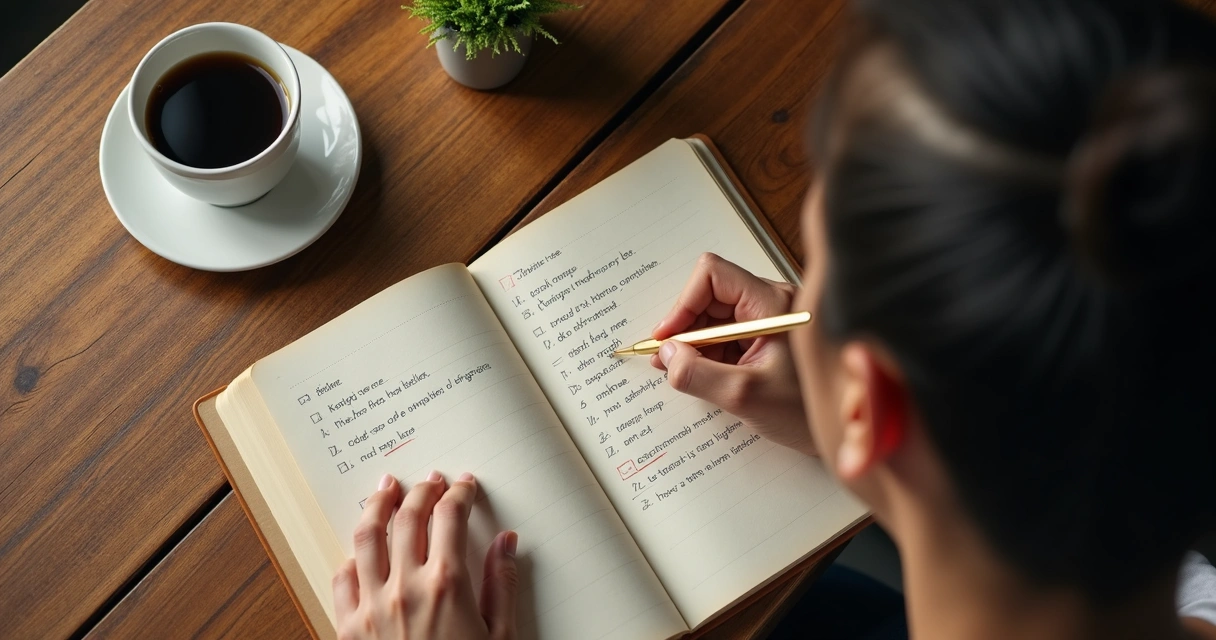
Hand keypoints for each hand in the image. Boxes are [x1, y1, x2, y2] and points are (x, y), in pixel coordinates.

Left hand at [332, 471, 518, 639]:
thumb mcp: (500, 636)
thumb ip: (501, 584)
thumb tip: (506, 544)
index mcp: (447, 585)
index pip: (449, 518)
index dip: (458, 494)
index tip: (463, 487)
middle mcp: (404, 587)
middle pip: (407, 517)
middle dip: (421, 491)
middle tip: (430, 482)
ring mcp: (371, 606)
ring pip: (366, 537)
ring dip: (377, 506)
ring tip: (386, 490)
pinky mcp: (347, 628)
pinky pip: (342, 578)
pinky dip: (352, 556)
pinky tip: (361, 549)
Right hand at [651, 253, 814, 455]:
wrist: (841, 432)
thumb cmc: (806, 412)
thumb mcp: (745, 395)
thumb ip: (699, 374)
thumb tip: (666, 355)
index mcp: (773, 304)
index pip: (714, 276)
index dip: (684, 304)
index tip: (668, 337)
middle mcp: (771, 304)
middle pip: (710, 296)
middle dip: (685, 327)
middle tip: (668, 358)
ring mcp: (767, 321)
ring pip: (714, 317)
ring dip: (694, 343)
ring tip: (682, 371)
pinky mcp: (764, 340)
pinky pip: (725, 336)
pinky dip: (707, 354)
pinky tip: (700, 375)